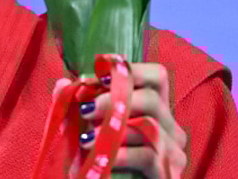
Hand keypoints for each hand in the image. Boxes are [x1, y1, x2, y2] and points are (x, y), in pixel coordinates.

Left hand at [55, 63, 186, 177]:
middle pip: (151, 97)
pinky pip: (148, 156)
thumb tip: (63, 83)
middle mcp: (170, 128)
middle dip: (113, 99)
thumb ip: (77, 105)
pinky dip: (120, 154)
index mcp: (155, 110)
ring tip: (84, 138)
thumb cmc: (100, 161)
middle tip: (84, 109)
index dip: (132, 70)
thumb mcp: (86, 129)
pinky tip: (98, 157)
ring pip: (150, 126)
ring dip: (112, 128)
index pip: (157, 76)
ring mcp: (173, 153)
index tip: (100, 75)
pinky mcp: (167, 174)